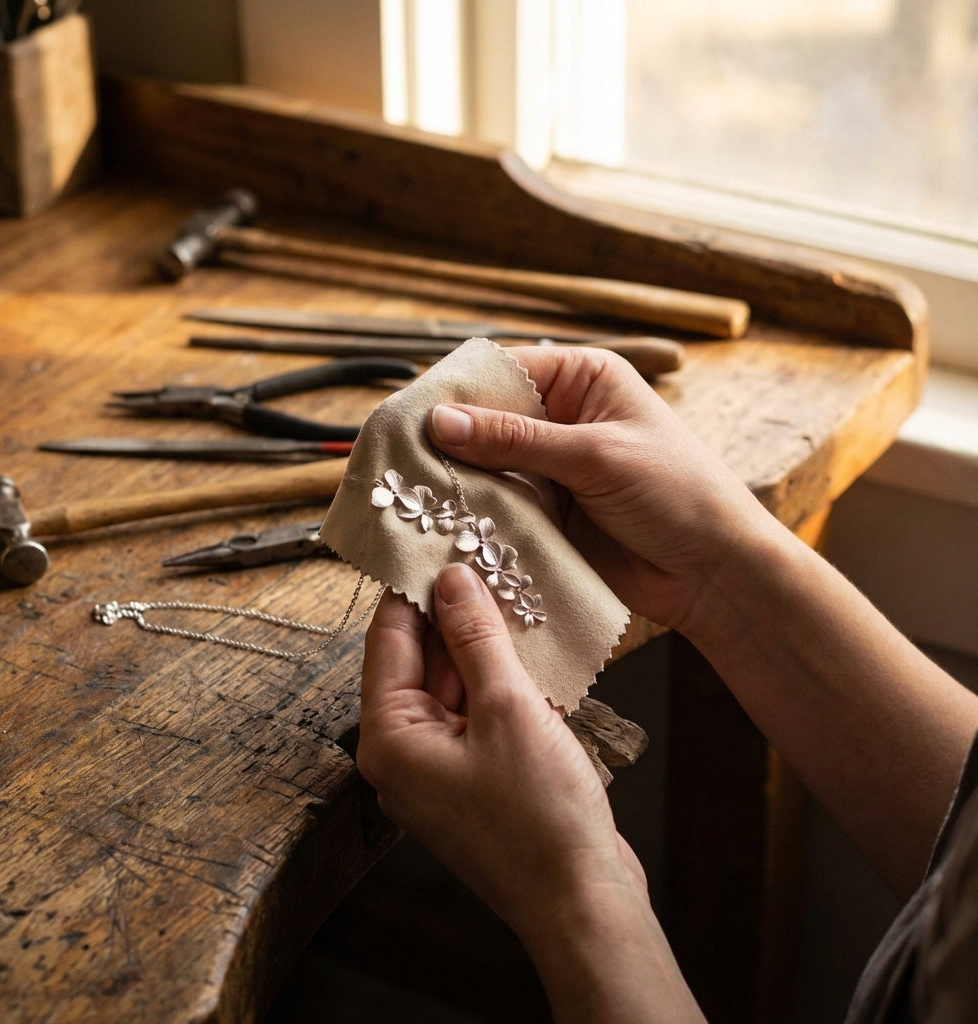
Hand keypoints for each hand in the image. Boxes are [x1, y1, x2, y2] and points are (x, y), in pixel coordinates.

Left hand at [357, 561, 704, 1021]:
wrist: (582, 902)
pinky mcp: (474, 776)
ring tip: (512, 593)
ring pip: (453, 683)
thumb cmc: (539, 819)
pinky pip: (477, 711)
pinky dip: (498, 681)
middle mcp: (403, 752)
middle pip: (419, 659)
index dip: (413, 586)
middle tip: (484, 559)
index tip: (436, 541)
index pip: (389, 639)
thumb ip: (476, 637)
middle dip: (453, 612)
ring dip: (482, 645)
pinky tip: (530, 649)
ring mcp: (439, 767)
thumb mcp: (507, 708)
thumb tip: (453, 578)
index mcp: (389, 737)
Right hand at [426, 345, 775, 633]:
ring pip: (485, 466)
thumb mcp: (595, 455)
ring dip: (455, 479)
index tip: (408, 413)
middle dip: (447, 439)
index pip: (502, 370)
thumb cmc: (676, 493)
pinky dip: (472, 513)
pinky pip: (497, 506)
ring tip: (407, 492)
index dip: (455, 390)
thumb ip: (516, 439)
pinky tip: (439, 520)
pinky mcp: (545, 513)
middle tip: (394, 457)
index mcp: (582, 379)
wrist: (712, 571)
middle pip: (486, 418)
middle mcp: (561, 417)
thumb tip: (440, 421)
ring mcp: (550, 468)